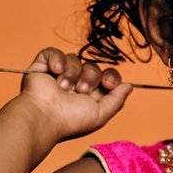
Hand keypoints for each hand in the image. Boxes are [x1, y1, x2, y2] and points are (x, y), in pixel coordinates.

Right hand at [18, 47, 132, 141]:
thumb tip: (129, 86)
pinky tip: (55, 71)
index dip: (111, 77)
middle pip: (93, 66)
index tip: (108, 84)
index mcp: (89, 95)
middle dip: (90, 77)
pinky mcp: (43, 66)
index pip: (107, 76)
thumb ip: (116, 100)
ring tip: (63, 88)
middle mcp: (74, 83)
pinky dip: (56, 59)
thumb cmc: (70, 121)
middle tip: (80, 91)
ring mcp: (58, 74)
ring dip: (72, 73)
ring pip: (74, 58)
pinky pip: (54, 52)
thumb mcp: (100, 115)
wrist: (44, 117)